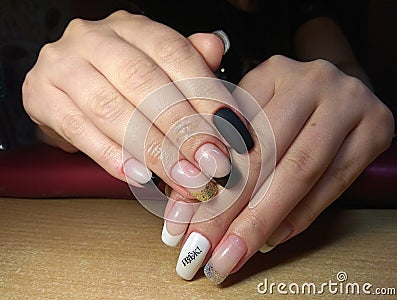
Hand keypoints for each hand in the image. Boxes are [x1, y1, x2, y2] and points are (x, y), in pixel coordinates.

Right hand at [22, 11, 250, 198]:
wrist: (65, 81)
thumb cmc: (120, 77)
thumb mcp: (156, 64)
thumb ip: (187, 60)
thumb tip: (215, 49)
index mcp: (131, 28)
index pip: (174, 54)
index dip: (205, 93)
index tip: (231, 131)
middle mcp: (94, 39)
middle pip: (143, 82)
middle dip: (182, 127)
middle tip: (211, 162)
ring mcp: (63, 65)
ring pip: (111, 108)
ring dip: (152, 148)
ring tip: (183, 177)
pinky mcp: (40, 95)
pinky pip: (78, 129)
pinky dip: (111, 156)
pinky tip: (139, 176)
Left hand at [162, 55, 394, 282]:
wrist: (342, 92)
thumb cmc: (287, 107)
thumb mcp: (249, 111)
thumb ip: (216, 148)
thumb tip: (183, 208)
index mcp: (271, 72)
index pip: (230, 133)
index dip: (205, 182)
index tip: (182, 222)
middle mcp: (311, 81)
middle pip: (265, 154)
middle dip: (230, 209)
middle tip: (203, 247)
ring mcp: (348, 102)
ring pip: (300, 171)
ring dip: (263, 220)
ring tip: (234, 252)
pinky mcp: (376, 128)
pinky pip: (335, 182)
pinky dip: (301, 215)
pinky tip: (273, 237)